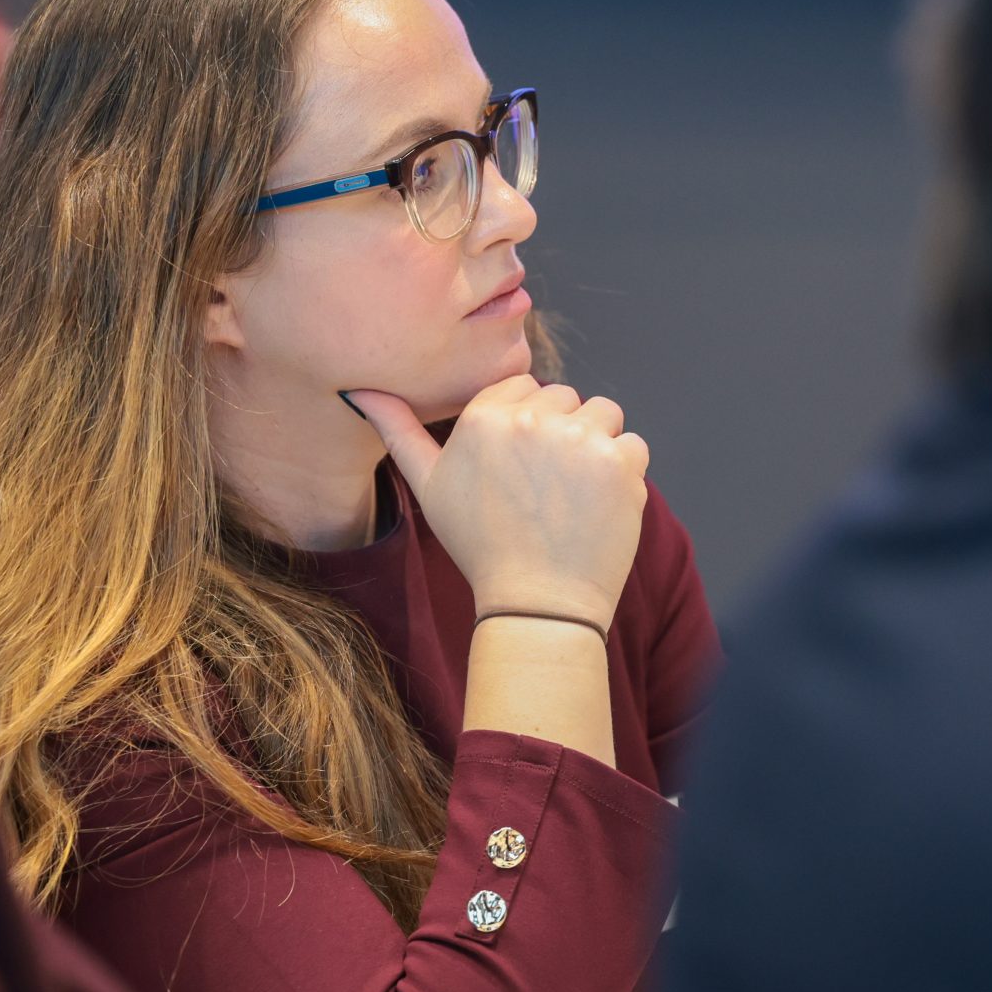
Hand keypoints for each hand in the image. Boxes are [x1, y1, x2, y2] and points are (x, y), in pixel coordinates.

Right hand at [348, 377, 648, 630]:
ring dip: (596, 446)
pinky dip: (623, 475)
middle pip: (565, 398)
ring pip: (603, 414)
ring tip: (574, 494)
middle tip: (546, 489)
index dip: (526, 426)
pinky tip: (597, 508)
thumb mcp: (429, 488)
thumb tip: (357, 390)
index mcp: (484, 415)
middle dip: (561, 434)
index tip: (522, 468)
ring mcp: (580, 438)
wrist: (536, 604)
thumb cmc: (480, 546)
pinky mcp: (620, 462)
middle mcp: (532, 418)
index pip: (523, 387)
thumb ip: (398, 431)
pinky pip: (633, 445)